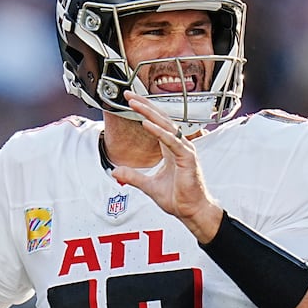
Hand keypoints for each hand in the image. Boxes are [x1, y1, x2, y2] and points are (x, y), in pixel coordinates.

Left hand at [113, 91, 222, 240]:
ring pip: (166, 126)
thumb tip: (115, 172)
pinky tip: (147, 123)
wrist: (191, 211)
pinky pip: (171, 141)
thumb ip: (133, 176)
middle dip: (144, 106)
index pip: (156, 124)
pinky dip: (159, 132)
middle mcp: (178, 146)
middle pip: (160, 119)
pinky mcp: (188, 158)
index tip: (130, 101)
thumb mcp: (148, 186)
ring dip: (149, 113)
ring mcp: (185, 150)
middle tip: (129, 95)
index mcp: (170, 149)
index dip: (144, 111)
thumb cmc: (177, 198)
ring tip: (135, 104)